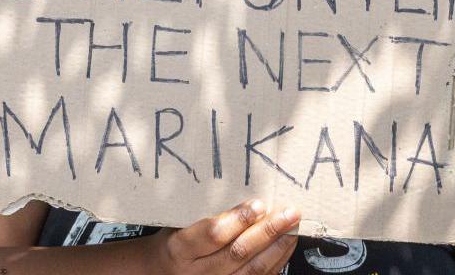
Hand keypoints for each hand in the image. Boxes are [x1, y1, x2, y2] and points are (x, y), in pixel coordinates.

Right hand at [147, 199, 299, 273]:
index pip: (212, 235)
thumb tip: (244, 187)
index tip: (258, 204)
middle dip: (267, 231)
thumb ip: (205, 212)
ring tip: (292, 226)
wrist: (161, 273)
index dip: (238, 220)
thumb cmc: (174, 242)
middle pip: (238, 252)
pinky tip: (285, 244)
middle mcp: (199, 273)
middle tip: (288, 212)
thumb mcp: (178, 223)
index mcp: (180, 249)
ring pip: (252, 270)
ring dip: (277, 246)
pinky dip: (276, 260)